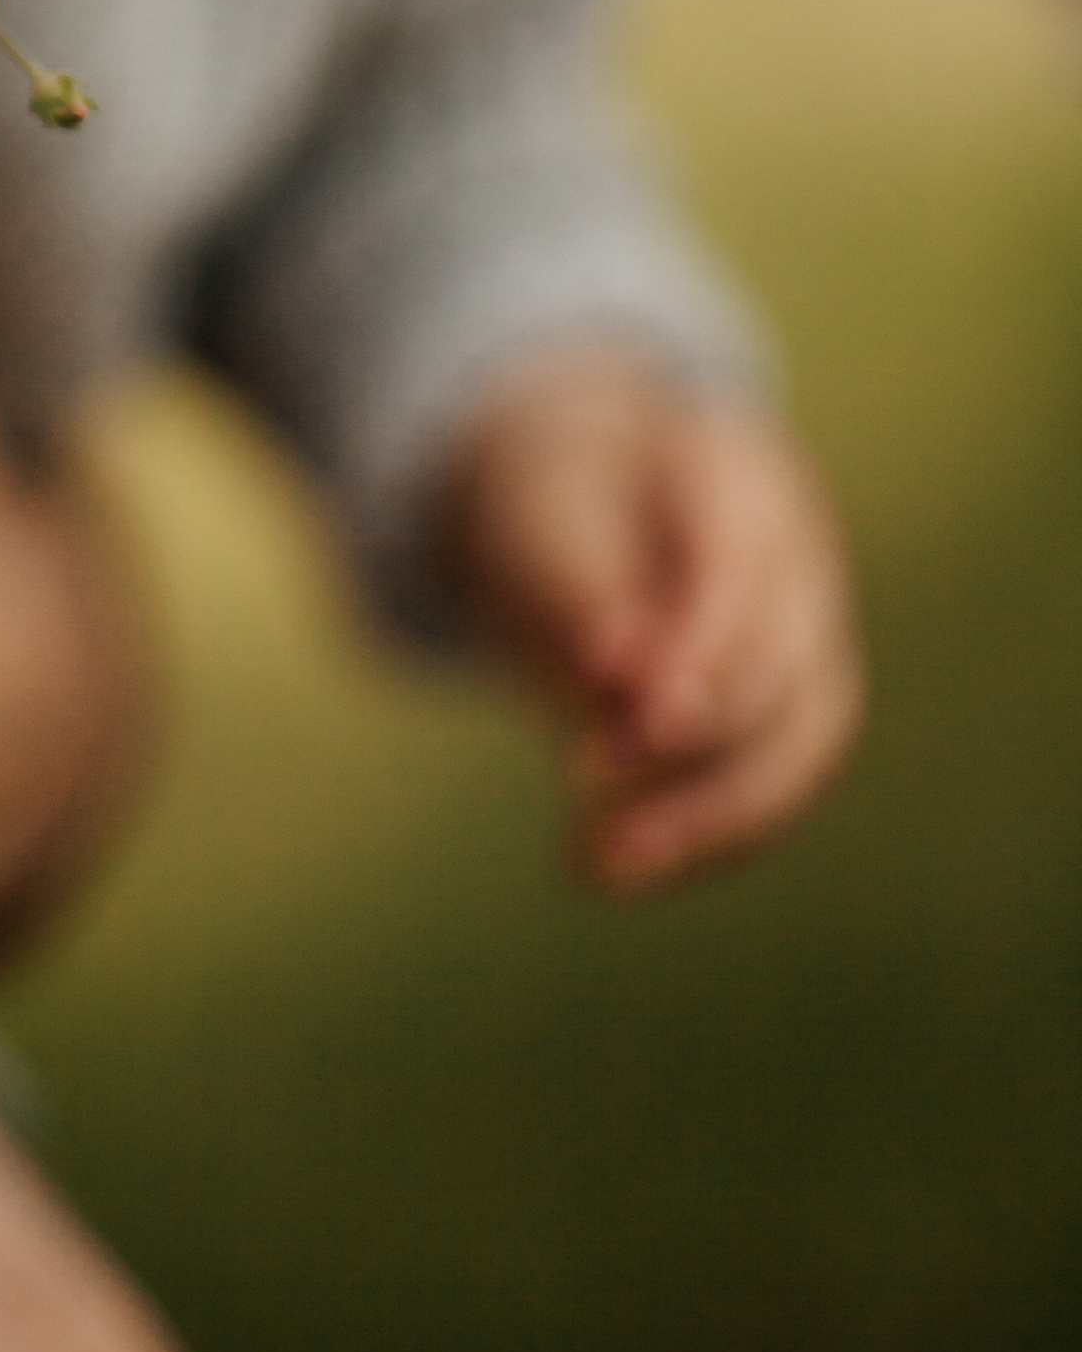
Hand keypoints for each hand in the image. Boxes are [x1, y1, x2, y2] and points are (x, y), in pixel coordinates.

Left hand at [433, 346, 863, 893]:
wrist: (584, 501)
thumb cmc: (558, 500)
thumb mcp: (541, 522)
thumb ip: (580, 594)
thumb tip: (617, 691)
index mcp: (741, 481)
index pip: (744, 573)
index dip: (695, 659)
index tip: (620, 731)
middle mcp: (800, 563)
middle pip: (790, 673)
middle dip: (698, 759)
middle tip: (600, 828)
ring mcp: (810, 639)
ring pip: (801, 747)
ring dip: (710, 824)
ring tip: (597, 869)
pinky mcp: (788, 710)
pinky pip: (770, 785)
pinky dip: (698, 839)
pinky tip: (603, 870)